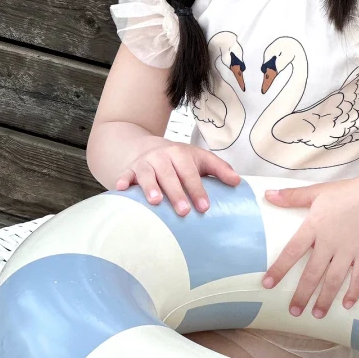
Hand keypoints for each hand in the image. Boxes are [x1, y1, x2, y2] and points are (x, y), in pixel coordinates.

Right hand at [114, 140, 239, 215]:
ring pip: (147, 174)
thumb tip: (237, 182)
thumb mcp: (199, 158)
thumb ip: (219, 169)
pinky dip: (123, 181)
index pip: (190, 172)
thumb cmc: (178, 159)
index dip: (197, 189)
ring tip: (155, 201)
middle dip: (176, 193)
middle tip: (184, 211)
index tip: (204, 207)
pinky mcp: (129, 169)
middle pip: (169, 175)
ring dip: (150, 186)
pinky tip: (121, 190)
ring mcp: (144, 163)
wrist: (147, 146)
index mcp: (180, 154)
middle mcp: (161, 157)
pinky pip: (125, 175)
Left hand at [262, 178, 358, 317]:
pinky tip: (347, 305)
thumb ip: (292, 196)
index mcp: (315, 226)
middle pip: (312, 273)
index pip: (292, 251)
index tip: (267, 284)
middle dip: (302, 294)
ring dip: (325, 299)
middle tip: (294, 312)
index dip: (279, 269)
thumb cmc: (348, 192)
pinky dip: (354, 292)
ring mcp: (349, 250)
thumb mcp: (317, 191)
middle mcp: (330, 242)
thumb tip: (267, 194)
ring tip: (317, 314)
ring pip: (334, 280)